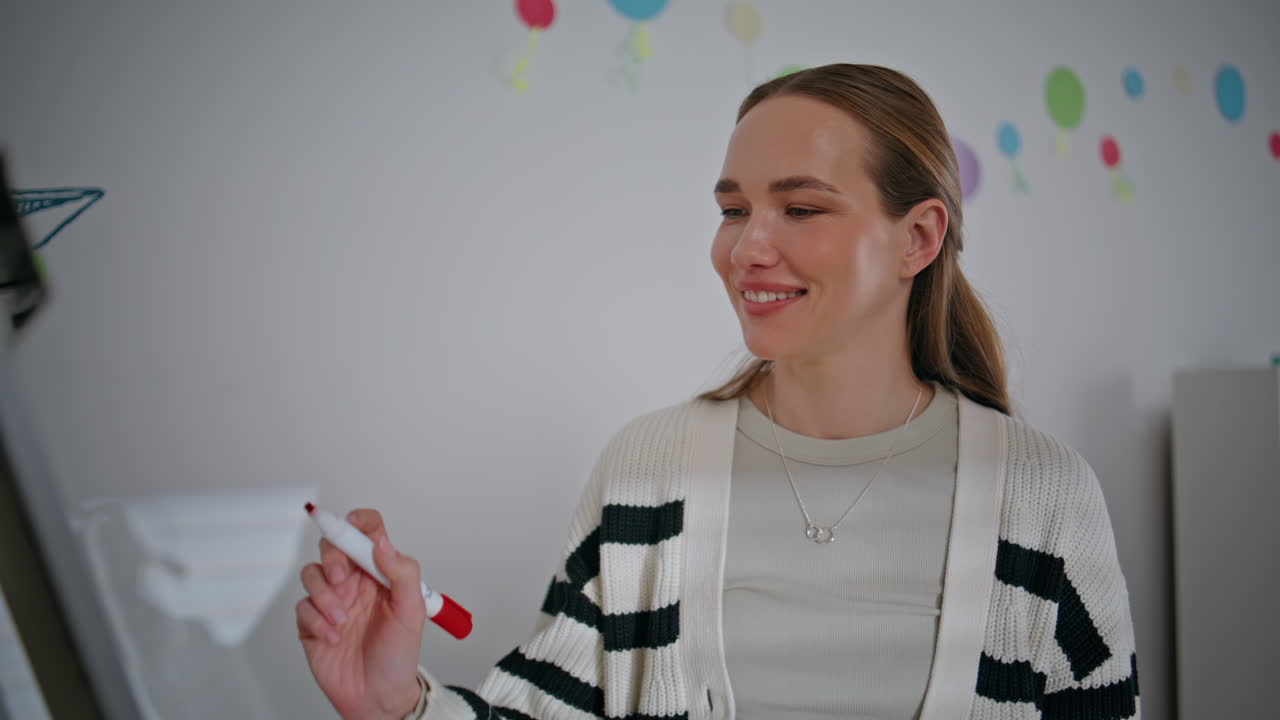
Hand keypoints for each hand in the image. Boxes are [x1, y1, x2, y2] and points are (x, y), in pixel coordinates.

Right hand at [297, 509, 427, 719]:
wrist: (377, 697)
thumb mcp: (412, 611)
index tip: (350, 526)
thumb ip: (402, 572)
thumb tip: (383, 543)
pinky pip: (302, 606)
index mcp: (381, 573)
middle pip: (333, 546)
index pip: (368, 533)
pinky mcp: (312, 622)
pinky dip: (316, 620)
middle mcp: (355, 582)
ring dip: (324, 596)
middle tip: (340, 578)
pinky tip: (333, 637)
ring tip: (342, 621)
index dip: (358, 522)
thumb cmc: (399, 655)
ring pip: (313, 574)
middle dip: (332, 557)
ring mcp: (332, 600)